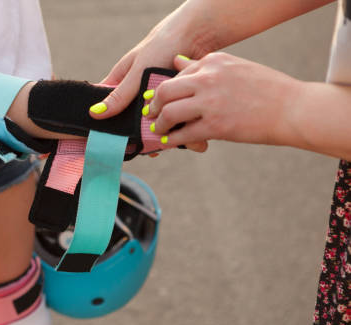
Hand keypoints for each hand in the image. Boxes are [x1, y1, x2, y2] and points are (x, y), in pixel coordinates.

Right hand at [88, 25, 208, 153]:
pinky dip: (178, 124)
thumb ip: (120, 94)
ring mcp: (157, 97)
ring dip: (161, 131)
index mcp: (122, 83)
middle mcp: (137, 92)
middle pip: (134, 121)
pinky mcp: (175, 100)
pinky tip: (182, 135)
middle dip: (141, 134)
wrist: (197, 35)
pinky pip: (173, 117)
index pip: (110, 108)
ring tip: (167, 144)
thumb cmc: (161, 45)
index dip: (109, 126)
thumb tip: (95, 113)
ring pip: (155, 121)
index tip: (113, 143)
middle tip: (146, 149)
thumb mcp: (138, 72)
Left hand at [146, 53, 301, 147]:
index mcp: (213, 62)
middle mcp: (208, 78)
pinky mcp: (215, 126)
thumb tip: (177, 62)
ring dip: (159, 124)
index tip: (159, 100)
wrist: (293, 109)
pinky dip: (171, 140)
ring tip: (159, 130)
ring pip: (169, 113)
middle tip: (151, 115)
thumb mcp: (234, 68)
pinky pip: (183, 134)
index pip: (177, 74)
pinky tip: (169, 143)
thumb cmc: (267, 90)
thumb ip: (204, 66)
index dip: (165, 90)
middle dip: (154, 106)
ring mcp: (211, 102)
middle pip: (165, 91)